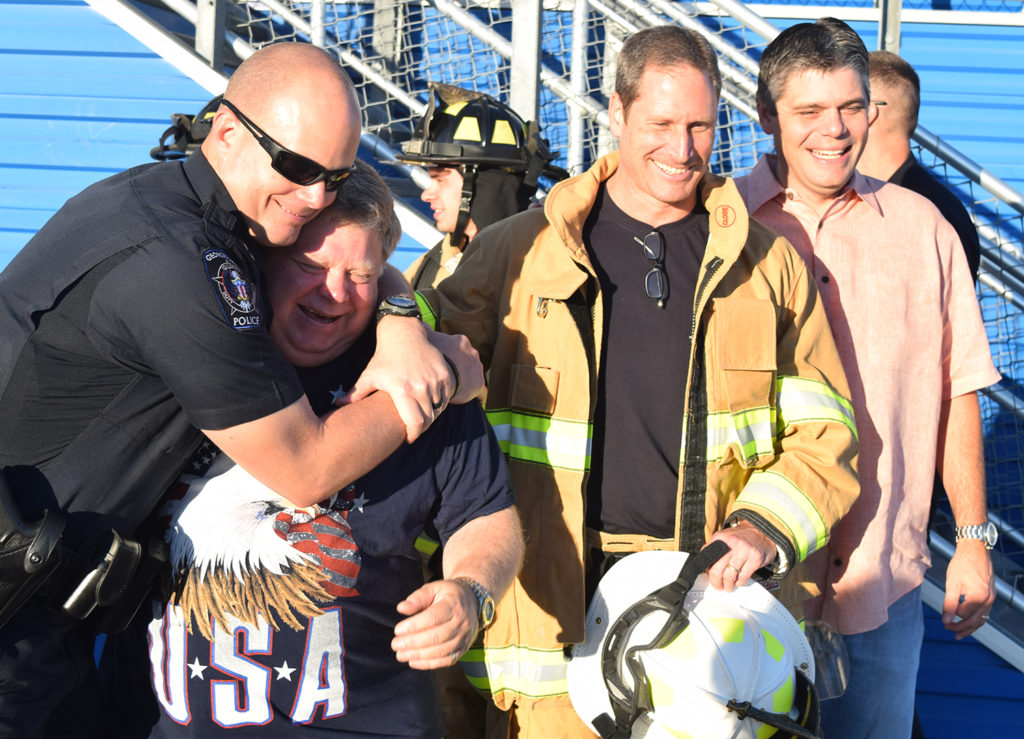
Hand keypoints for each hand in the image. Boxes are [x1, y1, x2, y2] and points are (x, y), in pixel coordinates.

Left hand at [345, 316, 453, 441]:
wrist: (404, 334)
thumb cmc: (384, 357)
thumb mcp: (369, 375)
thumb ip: (355, 393)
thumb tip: (337, 405)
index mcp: (403, 390)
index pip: (415, 423)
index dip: (413, 435)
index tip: (408, 438)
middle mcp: (421, 386)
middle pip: (428, 419)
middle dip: (422, 428)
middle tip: (415, 430)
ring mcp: (435, 379)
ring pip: (438, 409)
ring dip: (432, 416)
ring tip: (422, 417)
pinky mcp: (444, 374)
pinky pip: (446, 397)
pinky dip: (440, 404)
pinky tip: (431, 404)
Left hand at [391, 579, 478, 669]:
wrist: (472, 601)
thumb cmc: (448, 594)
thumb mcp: (434, 588)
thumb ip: (418, 598)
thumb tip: (401, 608)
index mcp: (453, 605)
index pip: (432, 618)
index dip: (414, 626)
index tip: (397, 630)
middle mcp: (461, 623)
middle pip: (436, 637)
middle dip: (413, 643)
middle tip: (395, 644)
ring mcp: (463, 638)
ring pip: (440, 651)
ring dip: (418, 655)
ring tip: (400, 654)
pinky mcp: (462, 649)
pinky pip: (445, 661)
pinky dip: (428, 664)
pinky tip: (413, 661)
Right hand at [427, 330, 483, 403]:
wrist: (441, 376)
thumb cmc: (431, 356)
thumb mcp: (427, 339)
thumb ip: (424, 330)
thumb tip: (420, 322)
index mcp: (461, 342)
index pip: (456, 348)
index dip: (449, 356)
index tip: (443, 363)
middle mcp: (473, 353)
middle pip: (466, 360)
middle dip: (459, 367)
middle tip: (447, 377)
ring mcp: (477, 369)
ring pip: (472, 375)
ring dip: (466, 380)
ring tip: (455, 390)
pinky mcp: (479, 385)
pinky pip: (480, 392)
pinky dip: (476, 396)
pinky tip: (469, 401)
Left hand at [705, 521, 775, 591]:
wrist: (763, 532)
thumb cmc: (743, 538)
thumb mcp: (725, 537)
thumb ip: (715, 549)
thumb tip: (706, 567)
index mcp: (720, 538)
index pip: (707, 559)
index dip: (707, 571)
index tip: (709, 576)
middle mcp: (731, 543)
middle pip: (716, 570)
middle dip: (716, 582)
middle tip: (718, 587)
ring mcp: (744, 551)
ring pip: (729, 576)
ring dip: (728, 585)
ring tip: (728, 587)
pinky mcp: (755, 559)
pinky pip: (742, 577)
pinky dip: (739, 583)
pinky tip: (738, 581)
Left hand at [942, 540, 994, 638]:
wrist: (975, 549)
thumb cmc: (962, 563)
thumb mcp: (952, 584)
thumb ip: (949, 603)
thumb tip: (946, 619)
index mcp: (978, 596)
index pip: (964, 616)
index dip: (952, 620)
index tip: (943, 622)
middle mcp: (988, 599)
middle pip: (975, 621)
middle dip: (961, 628)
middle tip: (948, 629)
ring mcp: (992, 597)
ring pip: (982, 618)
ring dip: (970, 627)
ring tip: (959, 634)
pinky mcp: (991, 594)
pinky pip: (985, 611)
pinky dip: (976, 618)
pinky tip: (968, 621)